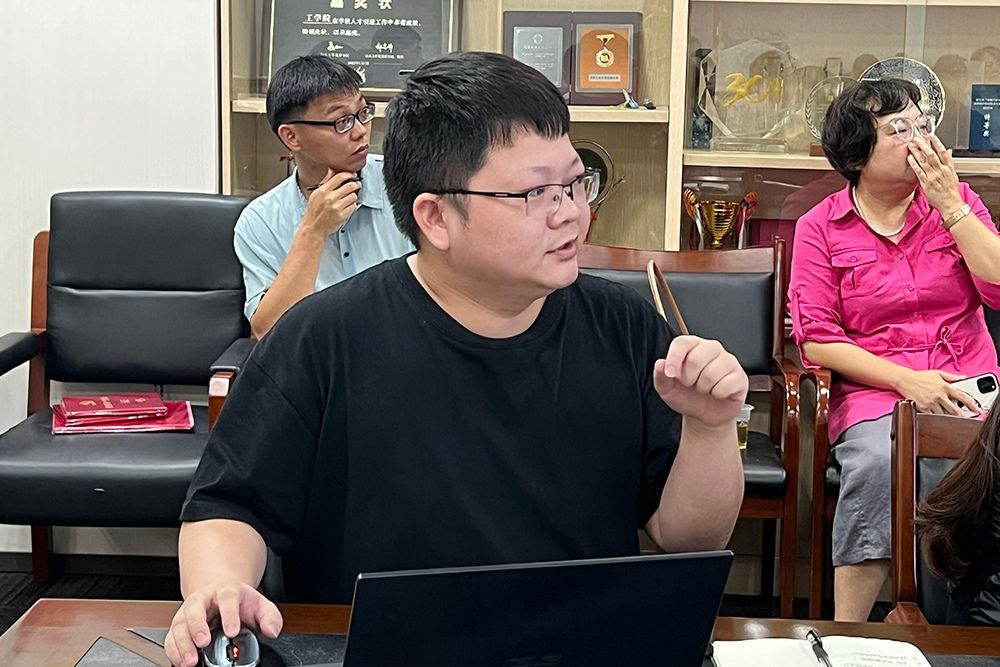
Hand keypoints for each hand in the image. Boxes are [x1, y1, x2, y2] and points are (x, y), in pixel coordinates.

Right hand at [165, 582, 282, 666]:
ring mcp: (188, 612)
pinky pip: (171, 637)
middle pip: (195, 608)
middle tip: (203, 642)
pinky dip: (173, 650)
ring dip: (182, 642)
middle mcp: (203, 600)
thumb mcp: (259, 604)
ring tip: (190, 660)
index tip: (233, 630)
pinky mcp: (179, 625)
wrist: (220, 592)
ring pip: (180, 623)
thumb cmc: (239, 601)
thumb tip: (272, 630)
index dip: (229, 615)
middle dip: (197, 626)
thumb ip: (270, 616)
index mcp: (226, 592)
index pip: (228, 599)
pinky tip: (180, 661)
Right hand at [301, 169, 361, 236]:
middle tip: (357, 184)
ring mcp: (337, 207)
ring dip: (354, 195)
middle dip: (356, 184)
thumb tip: (332, 170)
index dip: (349, 174)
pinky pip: (353, 206)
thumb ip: (326, 181)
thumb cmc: (314, 210)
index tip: (352, 175)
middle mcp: (330, 198)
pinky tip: (348, 205)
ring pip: (353, 196)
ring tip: (350, 197)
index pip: (339, 177)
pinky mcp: (342, 216)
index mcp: (323, 191)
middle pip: (350, 186)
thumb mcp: (316, 193)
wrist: (313, 227)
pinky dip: (352, 205)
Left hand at [653, 335, 747, 428]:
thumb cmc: (687, 397)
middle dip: (689, 378)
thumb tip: (660, 363)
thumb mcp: (667, 389)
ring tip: (705, 389)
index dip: (674, 358)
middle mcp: (712, 349)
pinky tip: (717, 393)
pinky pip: (726, 385)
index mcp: (693, 346)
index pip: (682, 342)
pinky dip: (718, 394)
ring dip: (704, 388)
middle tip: (691, 384)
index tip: (670, 374)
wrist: (704, 415)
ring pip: (711, 373)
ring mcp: (728, 361)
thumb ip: (660, 376)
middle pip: (696, 359)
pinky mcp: (740, 376)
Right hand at [896, 368, 980, 415]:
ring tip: (946, 414)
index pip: (962, 397)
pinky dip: (935, 415)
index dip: (971, 404)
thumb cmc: (920, 376)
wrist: (904, 380)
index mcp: (945, 387)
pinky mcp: (923, 407)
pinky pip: (932, 415)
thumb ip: (952, 376)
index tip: (976, 409)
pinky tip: (935, 413)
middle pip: (954, 409)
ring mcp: (931, 402)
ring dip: (946, 415)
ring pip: (943, 414)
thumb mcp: (937, 373)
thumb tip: (963, 377)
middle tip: (962, 416)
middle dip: (959, 414)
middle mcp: (939, 395)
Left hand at [907, 134, 963, 214]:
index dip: (936, 143)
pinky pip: (919, 172)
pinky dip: (914, 164)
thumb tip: (948, 151)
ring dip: (917, 152)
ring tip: (911, 145)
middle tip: (917, 138)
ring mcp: (933, 176)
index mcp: (948, 168)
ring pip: (925, 161)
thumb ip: (949, 162)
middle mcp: (941, 170)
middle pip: (932, 155)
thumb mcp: (953, 174)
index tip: (931, 135)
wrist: (950, 203)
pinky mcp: (926, 183)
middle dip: (924, 145)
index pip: (942, 152)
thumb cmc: (951, 190)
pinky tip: (910, 158)